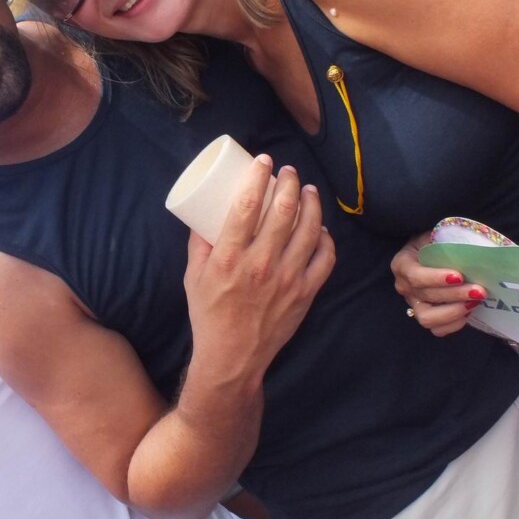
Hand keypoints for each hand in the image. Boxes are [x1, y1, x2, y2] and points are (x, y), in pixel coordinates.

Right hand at [184, 156, 334, 373]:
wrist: (232, 357)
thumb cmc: (208, 314)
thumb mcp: (193, 275)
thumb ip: (199, 242)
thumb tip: (204, 213)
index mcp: (230, 256)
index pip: (247, 204)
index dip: (258, 175)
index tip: (263, 161)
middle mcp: (261, 263)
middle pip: (283, 210)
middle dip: (288, 182)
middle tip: (288, 171)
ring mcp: (287, 278)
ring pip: (309, 229)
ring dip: (311, 203)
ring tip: (307, 190)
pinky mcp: (305, 293)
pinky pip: (324, 258)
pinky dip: (325, 238)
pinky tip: (320, 228)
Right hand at [391, 232, 487, 336]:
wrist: (432, 255)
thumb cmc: (435, 244)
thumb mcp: (435, 235)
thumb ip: (446, 242)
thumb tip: (471, 248)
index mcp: (402, 264)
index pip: (414, 275)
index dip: (435, 278)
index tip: (459, 276)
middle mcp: (404, 287)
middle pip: (427, 296)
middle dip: (455, 295)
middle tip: (480, 290)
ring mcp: (414, 304)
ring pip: (428, 318)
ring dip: (454, 312)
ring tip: (474, 303)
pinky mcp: (426, 316)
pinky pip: (437, 329)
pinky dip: (453, 324)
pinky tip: (468, 312)